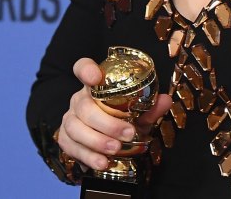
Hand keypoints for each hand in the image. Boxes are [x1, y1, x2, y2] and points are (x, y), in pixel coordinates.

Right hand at [56, 57, 173, 171]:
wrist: (106, 144)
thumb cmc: (122, 121)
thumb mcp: (138, 115)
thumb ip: (150, 108)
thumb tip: (165, 100)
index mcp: (94, 87)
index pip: (82, 68)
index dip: (86, 70)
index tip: (96, 78)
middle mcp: (78, 100)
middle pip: (84, 106)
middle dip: (106, 122)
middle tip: (128, 133)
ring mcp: (70, 120)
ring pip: (75, 127)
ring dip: (96, 141)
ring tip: (116, 150)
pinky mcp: (64, 140)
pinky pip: (71, 147)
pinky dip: (87, 156)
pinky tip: (102, 163)